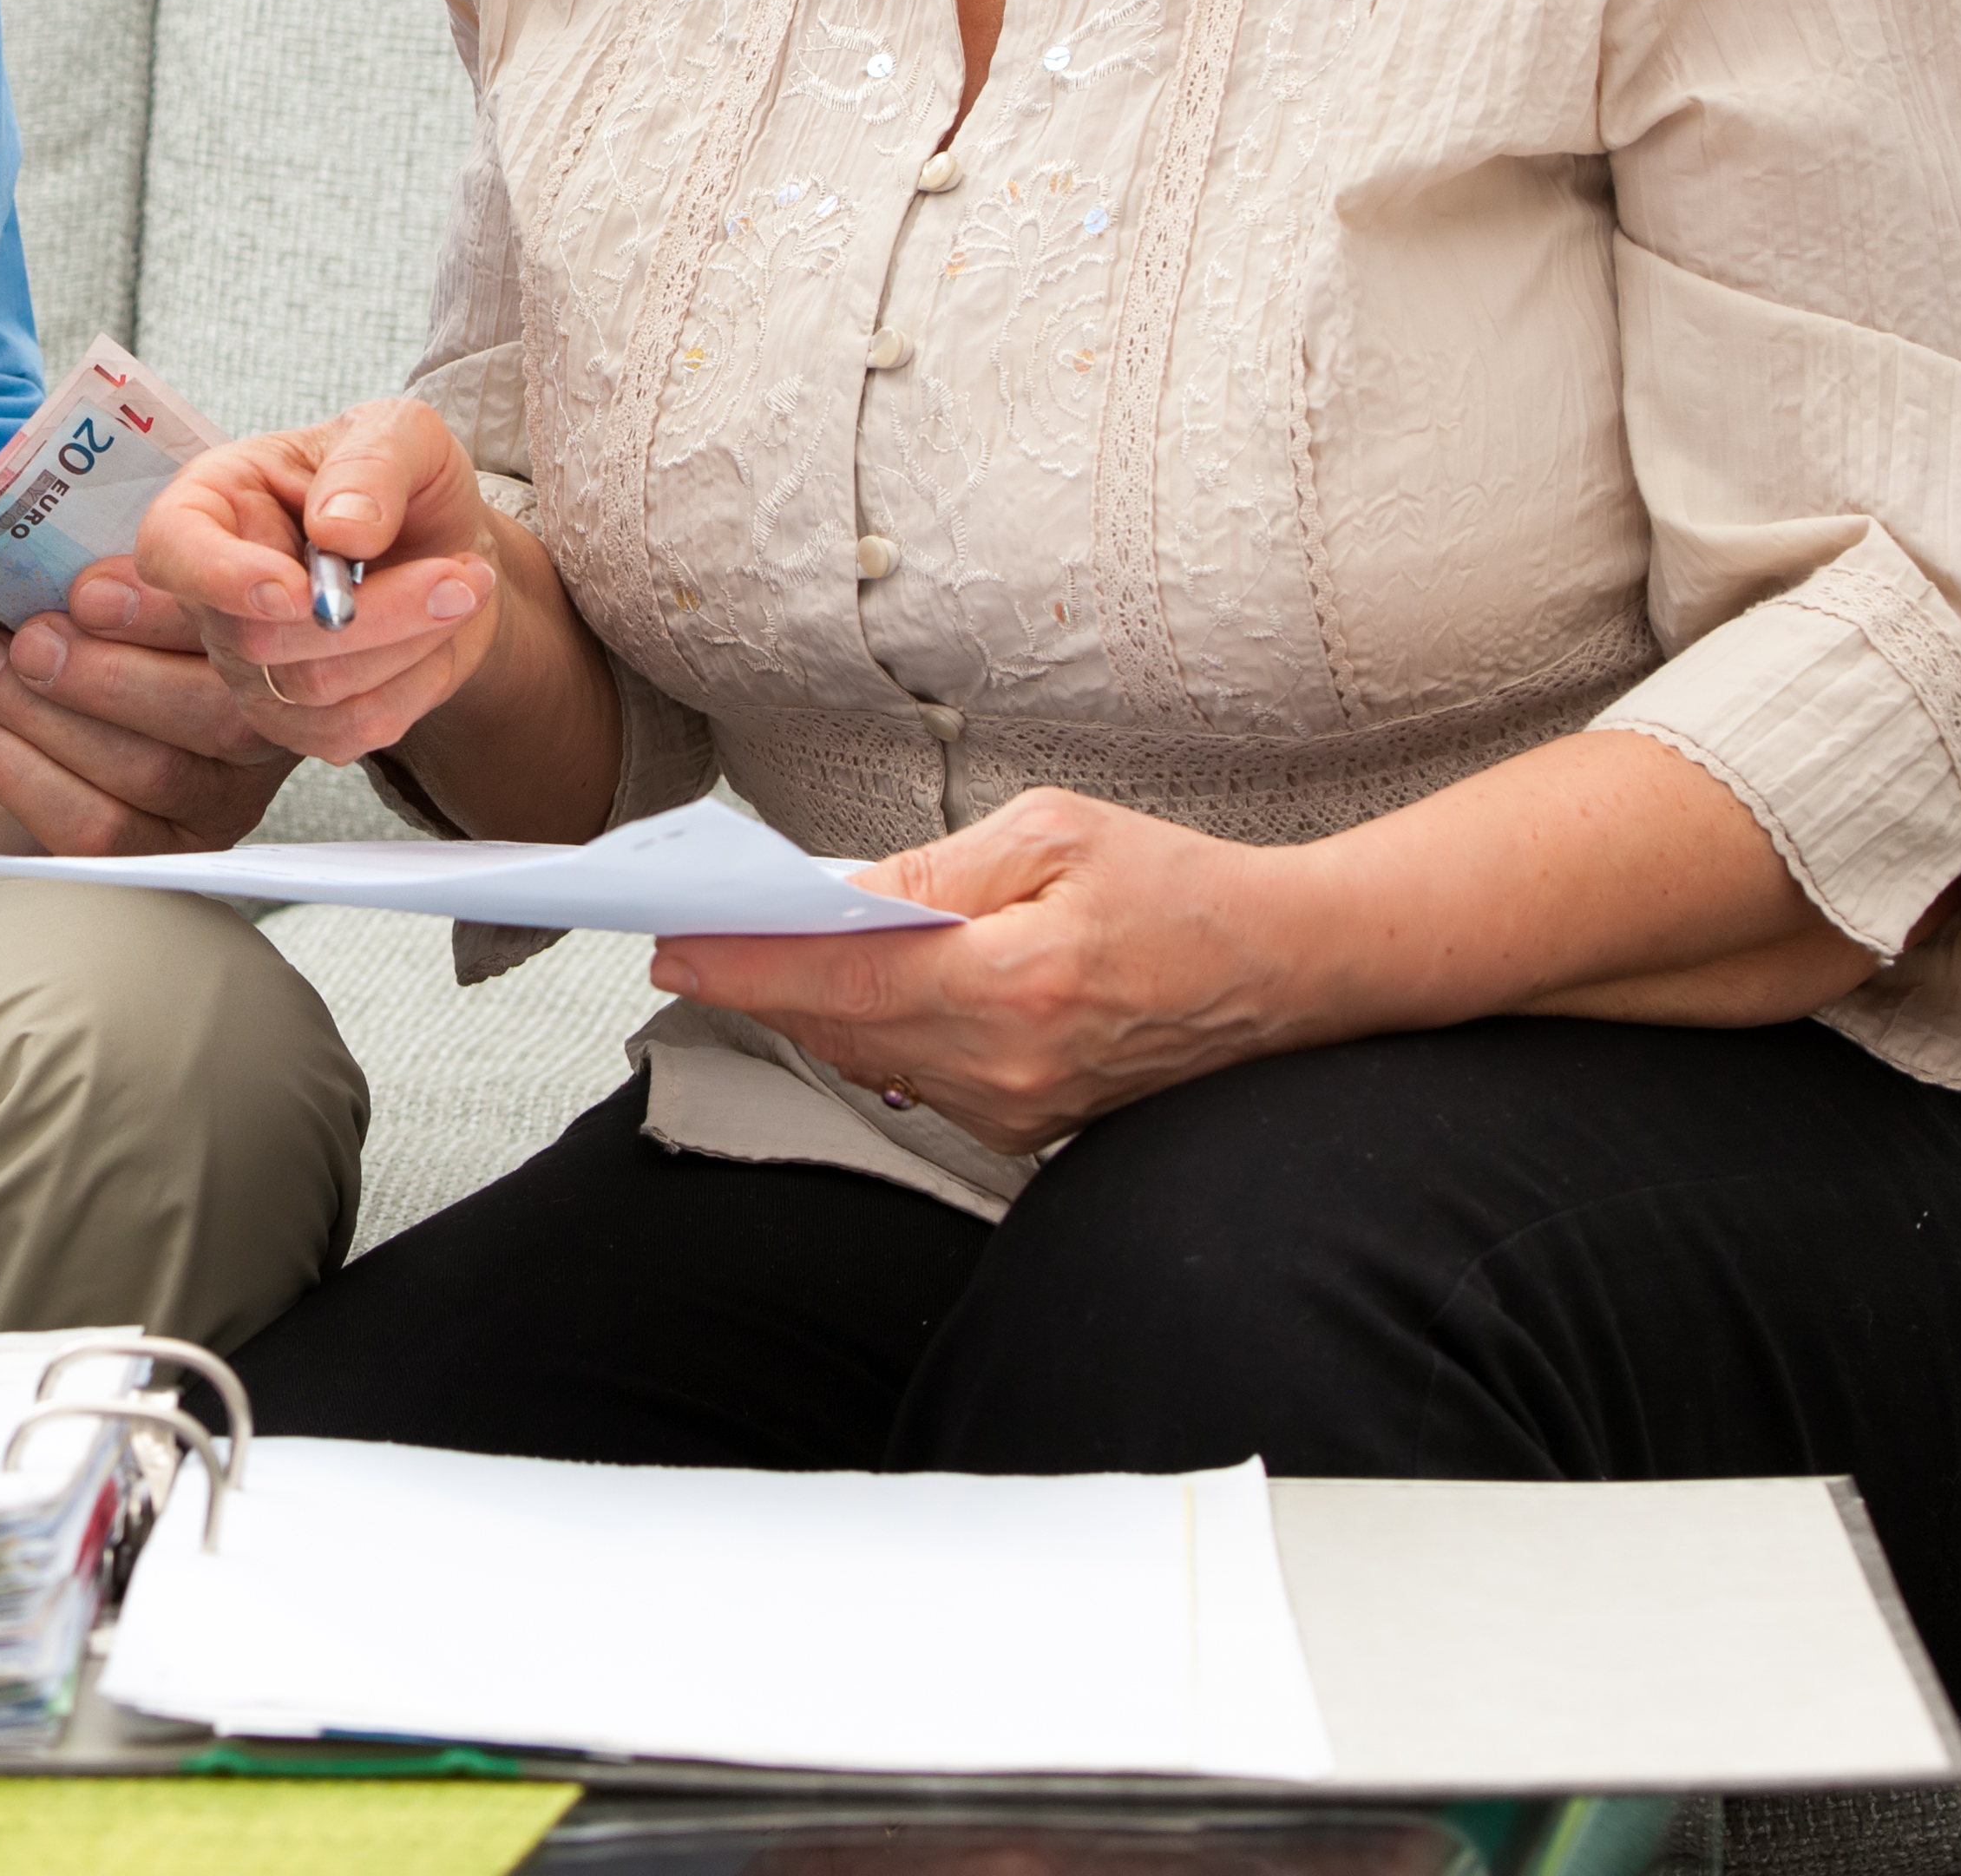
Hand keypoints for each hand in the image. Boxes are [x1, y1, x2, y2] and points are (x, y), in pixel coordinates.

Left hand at [0, 573, 297, 855]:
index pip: (244, 636)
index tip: (87, 591)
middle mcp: (266, 735)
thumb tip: (76, 531)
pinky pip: (96, 827)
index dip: (166, 614)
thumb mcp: (125, 567)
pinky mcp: (157, 855)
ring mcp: (219, 805)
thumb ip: (134, 552)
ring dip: (44, 716)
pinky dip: (20, 772)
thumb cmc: (100, 620)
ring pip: (148, 773)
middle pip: (209, 715)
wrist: (52, 700)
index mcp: (271, 647)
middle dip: (101, 674)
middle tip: (27, 640)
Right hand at [124, 398, 507, 766]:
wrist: (448, 545)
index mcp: (214, 502)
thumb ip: (372, 463)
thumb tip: (340, 531)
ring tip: (462, 586)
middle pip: (256, 637)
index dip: (217, 576)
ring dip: (410, 641)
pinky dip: (415, 686)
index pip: (170, 548)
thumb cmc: (404, 481)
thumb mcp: (403, 434)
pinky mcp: (296, 719)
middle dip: (374, 612)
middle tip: (456, 574)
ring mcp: (248, 666)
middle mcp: (216, 593)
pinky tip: (437, 638)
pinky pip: (346, 732)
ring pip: (312, 689)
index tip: (294, 588)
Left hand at [645, 788, 1311, 1155]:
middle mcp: (1008, 1069)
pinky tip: (840, 988)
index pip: (843, 979)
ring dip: (808, 1007)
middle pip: (839, 1026)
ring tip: (743, 953)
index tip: (674, 944)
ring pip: (869, 1056)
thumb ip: (935, 871)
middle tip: (682, 939)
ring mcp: (1017, 1111)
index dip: (746, 964)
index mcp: (1016, 987)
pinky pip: (914, 1076)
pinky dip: (869, 1030)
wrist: (1286, 970)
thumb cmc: (1180, 888)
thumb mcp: (1054, 834)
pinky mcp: (1025, 1126)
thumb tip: (835, 894)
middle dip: (756, 982)